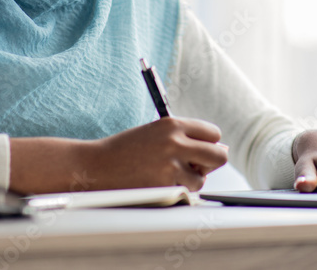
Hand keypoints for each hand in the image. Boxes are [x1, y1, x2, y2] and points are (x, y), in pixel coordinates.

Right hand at [8, 117, 227, 193]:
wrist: (94, 167)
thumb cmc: (125, 150)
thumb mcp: (156, 134)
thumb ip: (185, 139)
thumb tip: (222, 149)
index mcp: (172, 124)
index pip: (213, 133)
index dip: (209, 144)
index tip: (200, 151)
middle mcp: (175, 141)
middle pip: (218, 155)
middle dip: (211, 163)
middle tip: (197, 167)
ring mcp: (170, 165)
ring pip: (202, 178)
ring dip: (190, 180)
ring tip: (166, 175)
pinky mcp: (164, 186)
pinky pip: (186, 192)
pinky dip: (177, 191)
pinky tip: (158, 183)